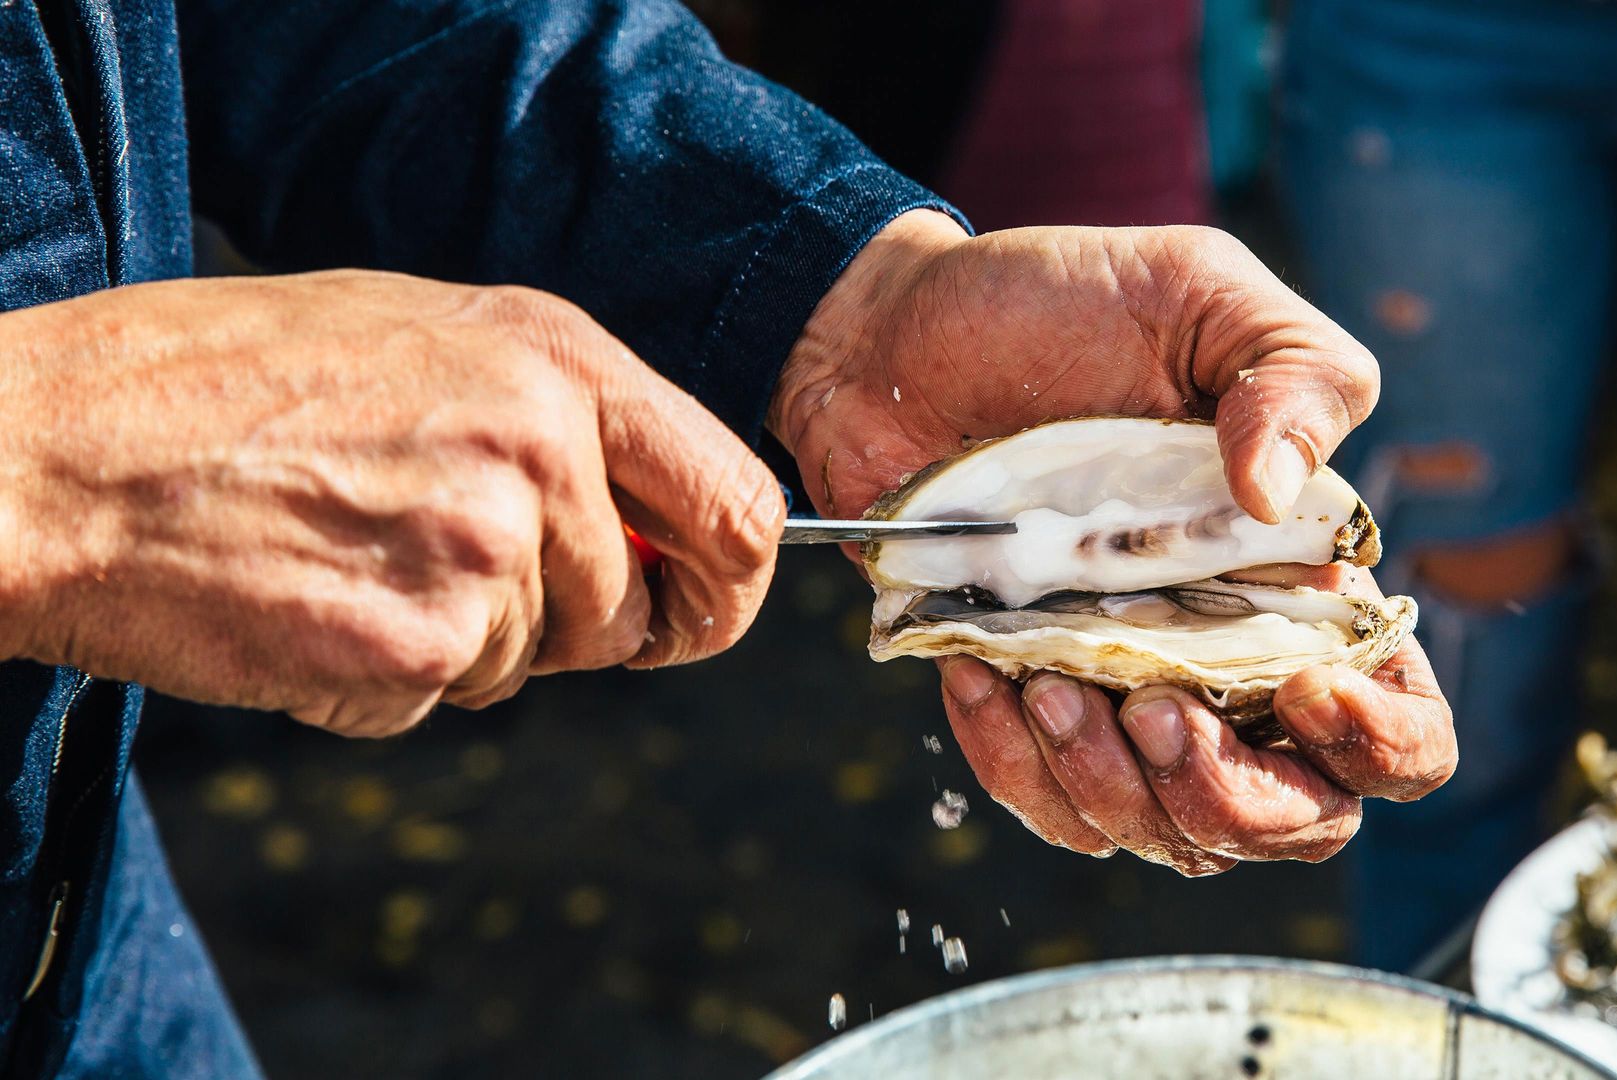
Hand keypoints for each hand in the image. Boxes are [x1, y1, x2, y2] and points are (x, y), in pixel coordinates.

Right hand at [0, 271, 782, 735]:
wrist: (52, 449)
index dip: (727, 585)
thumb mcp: (421, 338)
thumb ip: (557, 418)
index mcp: (560, 358)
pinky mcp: (412, 648)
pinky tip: (300, 603)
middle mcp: (541, 450)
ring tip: (343, 558)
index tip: (692, 613)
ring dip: (453, 644)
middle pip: (638, 612)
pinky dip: (376, 680)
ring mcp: (480, 554)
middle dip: (575, 630)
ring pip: (529, 662)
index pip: (740, 505)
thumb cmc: (221, 381)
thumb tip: (653, 522)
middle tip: (464, 592)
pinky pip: (438, 699)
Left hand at [769, 212, 1454, 871]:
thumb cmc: (1059, 307)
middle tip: (1155, 712)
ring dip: (1112, 785)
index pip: (1399, 720)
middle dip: (1234, 800)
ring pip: (1165, 833)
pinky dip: (1014, 761)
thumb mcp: (1201, 291)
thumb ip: (1294, 373)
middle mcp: (1226, 657)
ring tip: (1047, 679)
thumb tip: (1277, 499)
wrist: (893, 334)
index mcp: (1299, 576)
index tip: (1303, 689)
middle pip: (1292, 817)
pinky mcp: (1025, 706)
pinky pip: (1046, 800)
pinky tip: (977, 670)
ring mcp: (1124, 694)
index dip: (1380, 741)